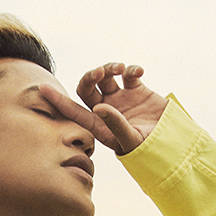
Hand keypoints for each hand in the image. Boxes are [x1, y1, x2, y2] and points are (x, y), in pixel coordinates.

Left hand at [39, 63, 167, 154]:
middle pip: (87, 88)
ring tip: (121, 69)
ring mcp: (120, 99)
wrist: (173, 142)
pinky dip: (131, 69)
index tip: (42, 88)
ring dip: (110, 68)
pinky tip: (138, 72)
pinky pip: (128, 74)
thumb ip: (115, 123)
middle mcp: (106, 109)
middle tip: (101, 74)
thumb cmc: (149, 148)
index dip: (58, 100)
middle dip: (91, 76)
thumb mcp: (131, 139)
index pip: (73, 110)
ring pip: (106, 77)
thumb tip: (98, 107)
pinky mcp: (136, 90)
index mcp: (99, 124)